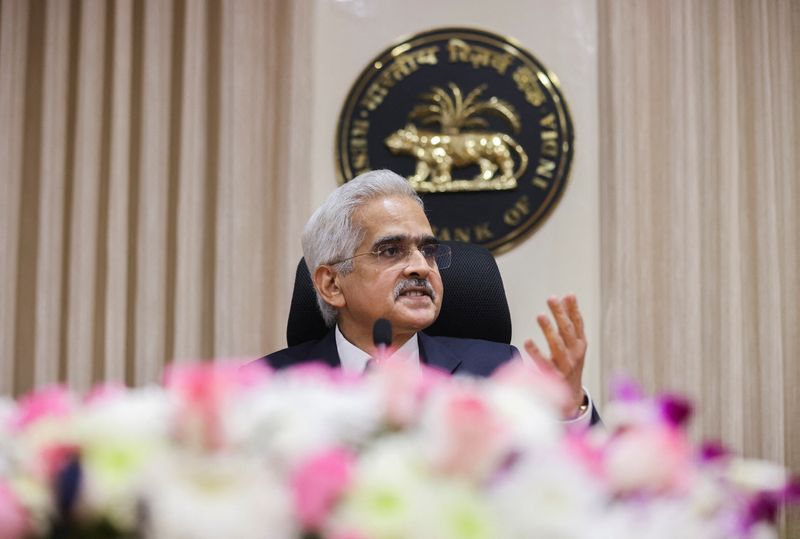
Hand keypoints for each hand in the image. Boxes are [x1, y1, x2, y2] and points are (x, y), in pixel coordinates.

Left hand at [523, 294, 586, 415]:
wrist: (572, 398)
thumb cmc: (570, 366)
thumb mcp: (573, 346)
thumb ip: (569, 324)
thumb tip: (565, 299)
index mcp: (580, 345)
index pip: (578, 324)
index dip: (574, 309)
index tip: (568, 295)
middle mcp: (575, 354)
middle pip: (567, 331)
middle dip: (560, 314)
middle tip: (551, 299)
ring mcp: (565, 366)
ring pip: (558, 345)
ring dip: (549, 330)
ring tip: (541, 316)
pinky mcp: (554, 378)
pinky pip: (544, 364)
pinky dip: (536, 353)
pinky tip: (527, 342)